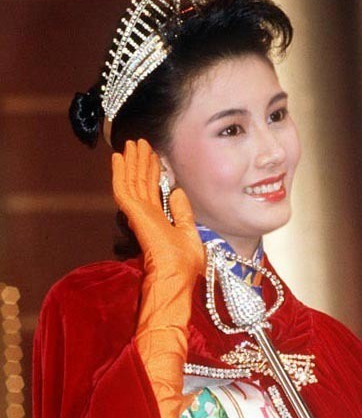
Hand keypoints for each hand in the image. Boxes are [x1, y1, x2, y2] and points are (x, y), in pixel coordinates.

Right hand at [111, 138, 204, 278]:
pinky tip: (118, 157)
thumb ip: (182, 211)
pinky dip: (119, 173)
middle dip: (141, 161)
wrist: (176, 275)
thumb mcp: (189, 231)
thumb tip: (176, 191)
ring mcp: (138, 214)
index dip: (152, 172)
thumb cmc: (184, 263)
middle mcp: (146, 215)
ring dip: (132, 161)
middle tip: (139, 142)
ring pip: (133, 181)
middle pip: (141, 182)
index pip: (153, 191)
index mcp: (158, 220)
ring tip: (131, 143)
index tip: (154, 156)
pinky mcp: (134, 214)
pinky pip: (123, 189)